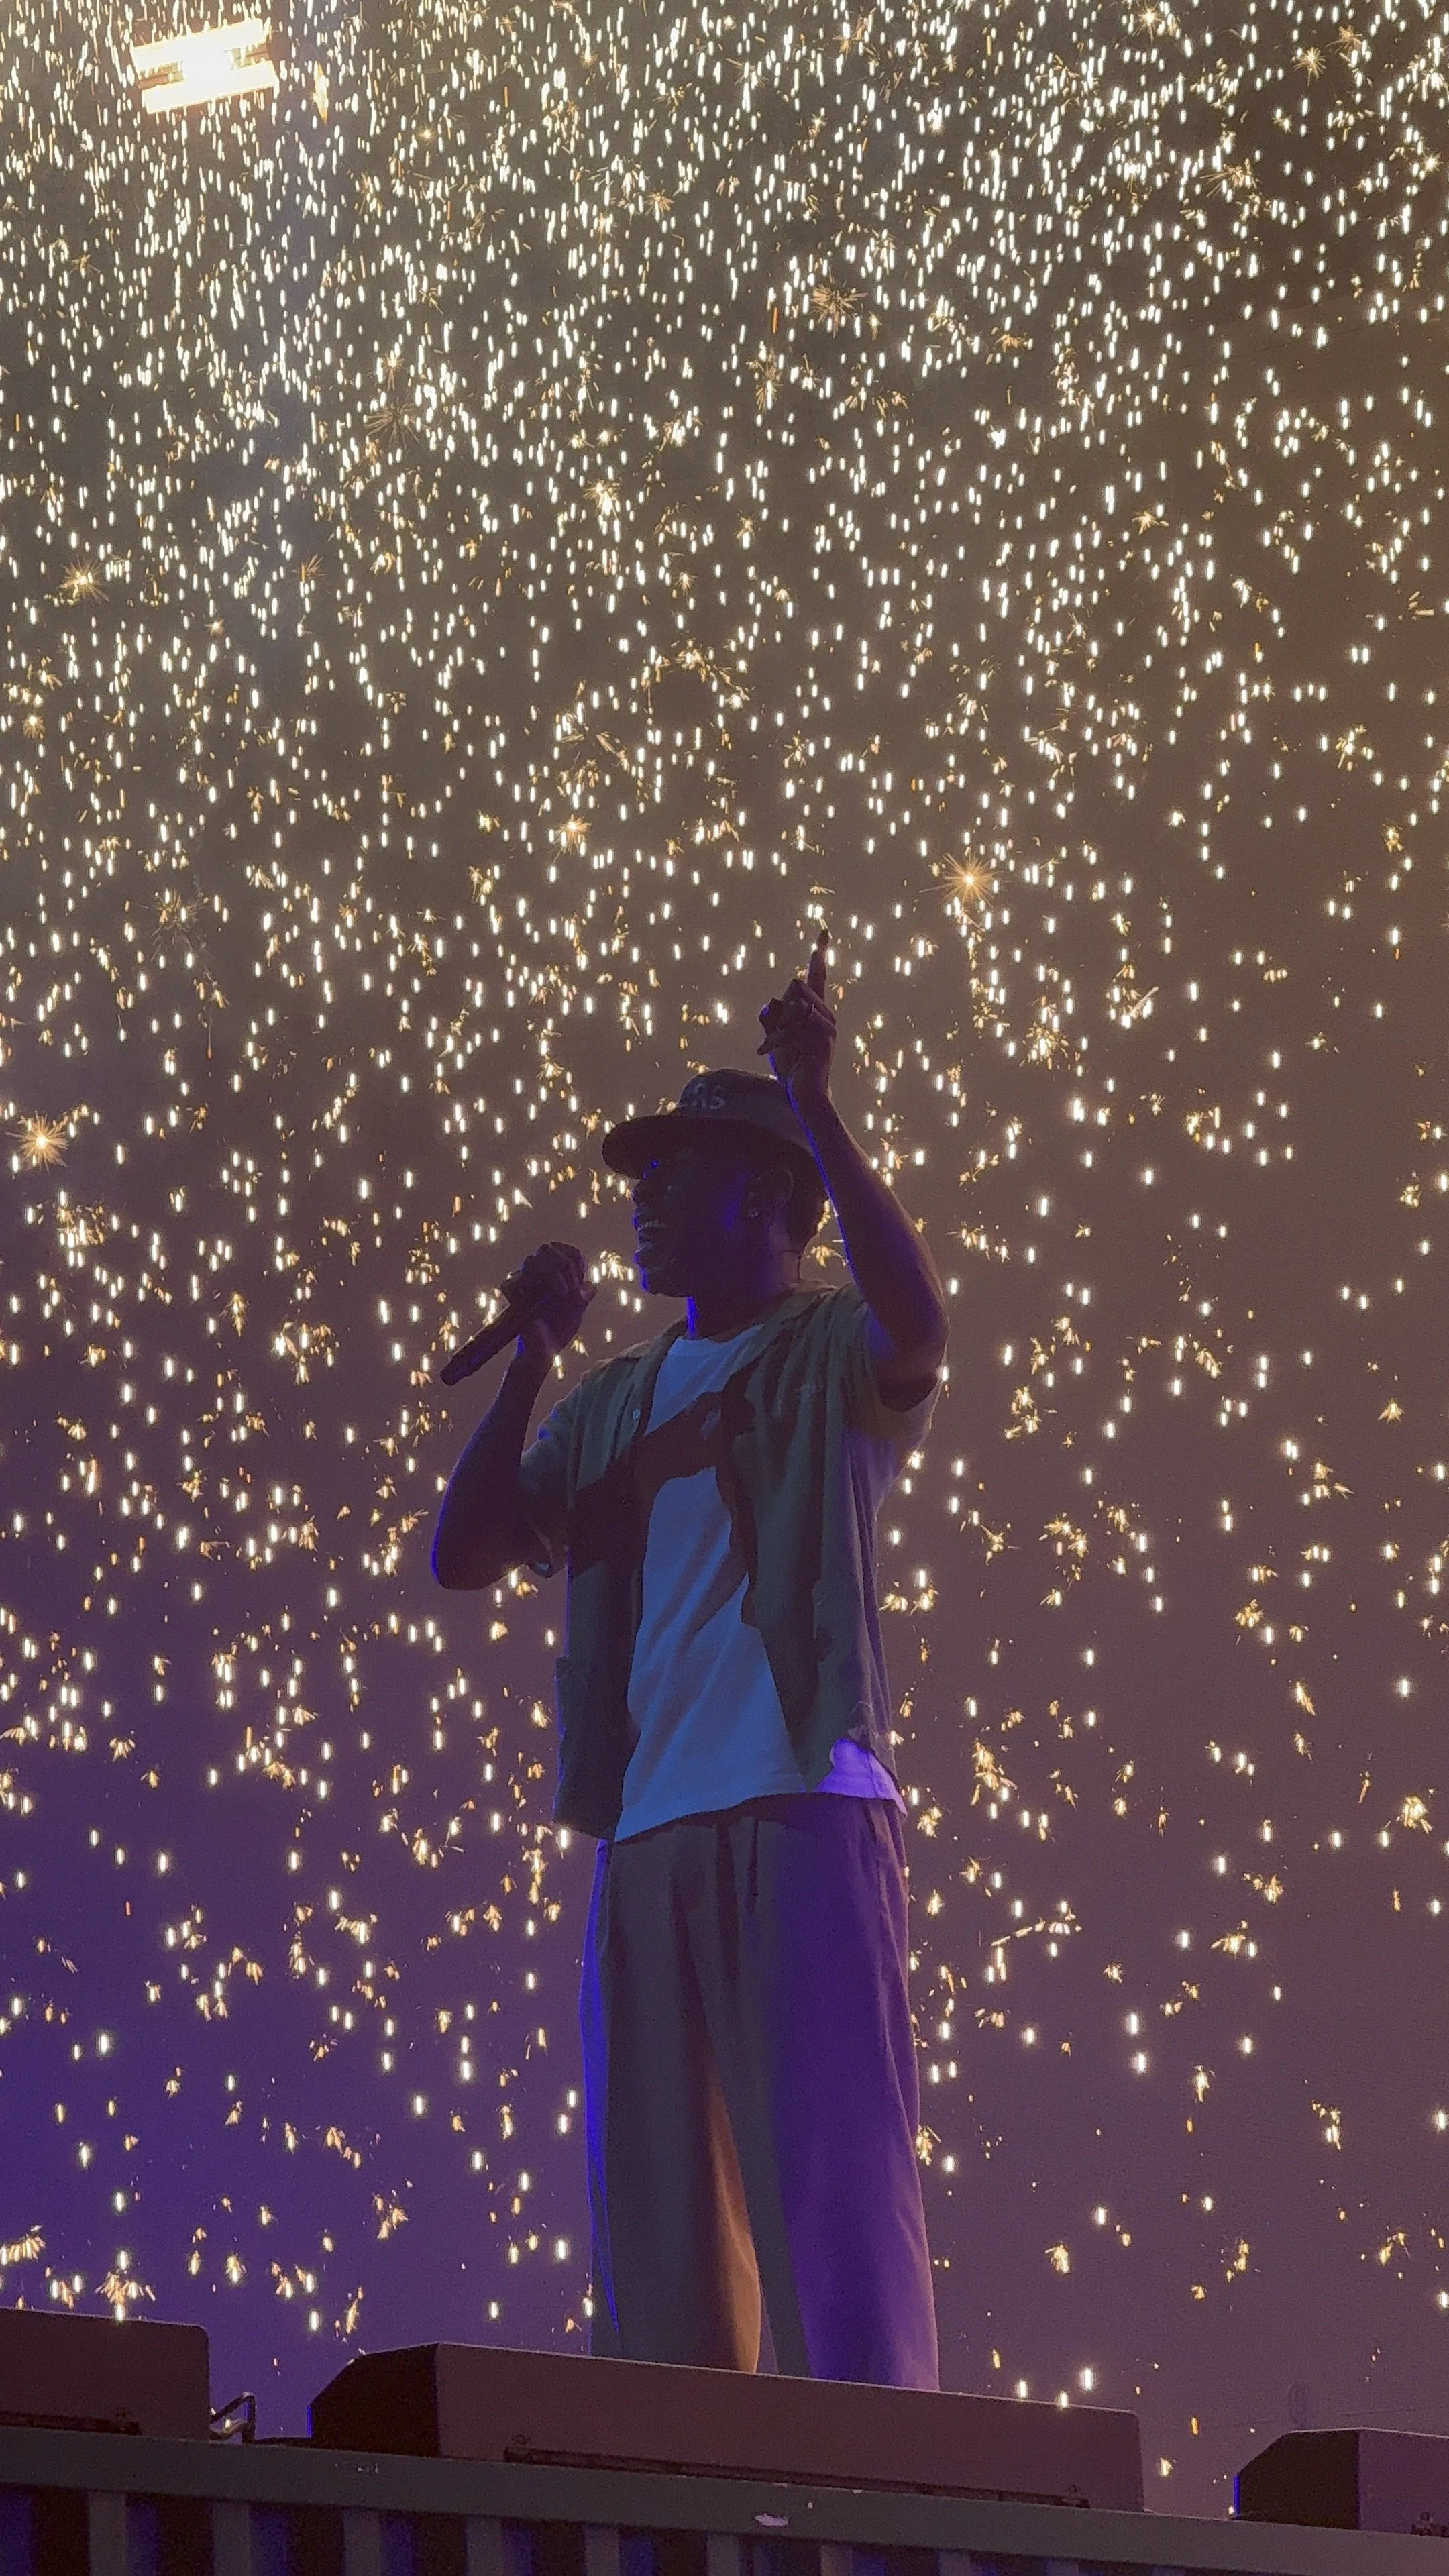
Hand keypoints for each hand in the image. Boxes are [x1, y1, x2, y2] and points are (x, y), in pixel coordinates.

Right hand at [503, 1241, 594, 1363]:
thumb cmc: (559, 1330)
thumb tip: (588, 1286)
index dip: (573, 1255)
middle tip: (573, 1287)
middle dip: (565, 1264)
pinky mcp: (512, 1298)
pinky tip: (538, 1299)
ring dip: (554, 1273)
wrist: (545, 1352)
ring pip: (531, 1260)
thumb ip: (584, 1295)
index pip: (560, 1248)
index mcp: (553, 1273)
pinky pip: (509, 1282)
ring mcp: (523, 1285)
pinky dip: (524, 1286)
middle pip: (546, 1248)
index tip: (581, 1273)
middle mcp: (536, 1275)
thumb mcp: (578, 1310)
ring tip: (564, 1293)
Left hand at [758, 924, 834, 1115]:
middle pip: (797, 986)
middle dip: (780, 1008)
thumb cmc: (790, 1065)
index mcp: (815, 1010)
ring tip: (784, 1048)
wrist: (803, 1093)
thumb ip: (771, 1019)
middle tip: (778, 1037)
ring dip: (782, 1025)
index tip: (823, 932)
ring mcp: (829, 1026)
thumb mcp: (773, 1038)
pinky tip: (791, 1052)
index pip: (817, 977)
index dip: (819, 954)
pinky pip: (802, 1021)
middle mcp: (826, 1014)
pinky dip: (786, 1036)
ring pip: (798, 1002)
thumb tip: (771, 1003)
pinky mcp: (826, 1038)